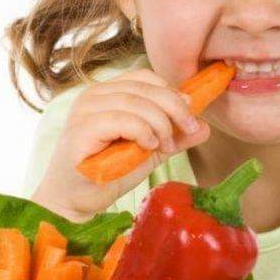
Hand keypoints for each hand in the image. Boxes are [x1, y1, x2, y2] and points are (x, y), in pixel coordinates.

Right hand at [32, 68, 210, 221]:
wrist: (75, 201)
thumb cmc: (106, 174)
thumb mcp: (148, 151)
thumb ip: (173, 137)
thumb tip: (204, 127)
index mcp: (107, 93)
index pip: (145, 77)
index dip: (171, 92)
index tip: (189, 117)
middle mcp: (93, 95)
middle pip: (145, 88)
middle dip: (174, 108)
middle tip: (187, 130)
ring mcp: (84, 111)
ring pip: (136, 102)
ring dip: (160, 124)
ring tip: (163, 146)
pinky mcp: (81, 130)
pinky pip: (121, 119)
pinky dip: (142, 131)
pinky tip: (148, 146)